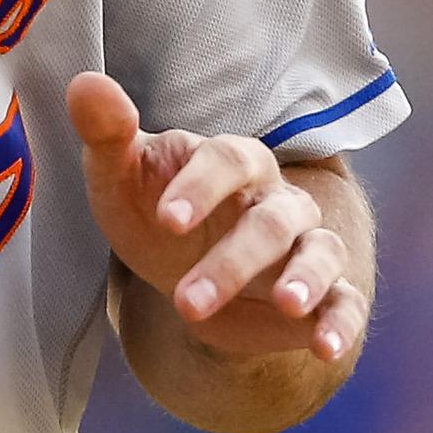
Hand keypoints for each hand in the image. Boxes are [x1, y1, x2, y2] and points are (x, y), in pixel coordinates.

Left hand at [65, 71, 366, 365]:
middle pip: (271, 221)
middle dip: (232, 262)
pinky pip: (347, 302)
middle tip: (184, 302)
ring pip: (318, 253)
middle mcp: (278, 200)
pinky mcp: (323, 294)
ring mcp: (305, 246)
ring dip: (304, 280)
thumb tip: (84, 84)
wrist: (180, 271)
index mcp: (233, 161)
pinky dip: (342, 323)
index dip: (201, 186)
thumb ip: (106, 133)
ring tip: (285, 305)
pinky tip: (327, 348)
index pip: (227, 159)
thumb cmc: (152, 210)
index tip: (166, 219)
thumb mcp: (120, 177)